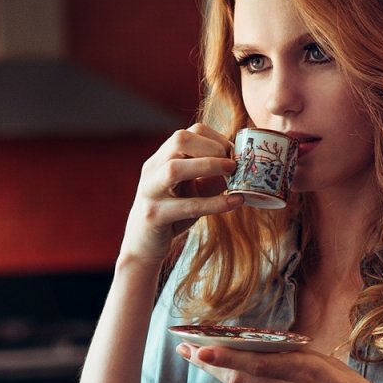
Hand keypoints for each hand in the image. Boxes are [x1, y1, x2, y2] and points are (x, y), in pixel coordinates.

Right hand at [122, 124, 243, 263]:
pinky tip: (236, 202)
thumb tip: (241, 168)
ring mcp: (150, 193)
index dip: (214, 139)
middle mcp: (151, 171)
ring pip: (174, 169)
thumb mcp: (192, 193)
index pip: (186, 134)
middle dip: (211, 148)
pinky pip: (187, 206)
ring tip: (233, 172)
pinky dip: (215, 203)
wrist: (142, 249)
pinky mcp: (154, 217)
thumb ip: (211, 179)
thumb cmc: (171, 218)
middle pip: (179, 141)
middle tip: (234, 163)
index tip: (234, 154)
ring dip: (209, 166)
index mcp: (159, 160)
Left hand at [177, 343, 382, 382]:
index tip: (201, 342)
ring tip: (198, 361)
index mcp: (305, 365)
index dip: (225, 352)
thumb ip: (300, 362)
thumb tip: (273, 353)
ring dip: (222, 375)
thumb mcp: (330, 369)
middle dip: (209, 362)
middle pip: (240, 375)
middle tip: (184, 350)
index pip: (255, 357)